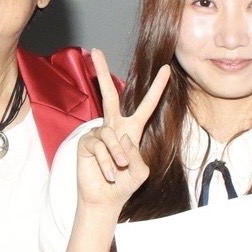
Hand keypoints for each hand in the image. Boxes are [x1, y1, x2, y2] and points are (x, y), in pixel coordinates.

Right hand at [76, 49, 170, 208]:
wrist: (105, 200)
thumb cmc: (125, 185)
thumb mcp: (140, 171)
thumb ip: (136, 155)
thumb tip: (122, 138)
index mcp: (132, 130)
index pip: (146, 105)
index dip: (157, 88)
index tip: (166, 69)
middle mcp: (114, 127)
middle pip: (109, 95)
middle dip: (102, 73)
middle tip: (95, 51)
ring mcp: (97, 133)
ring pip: (110, 134)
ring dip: (117, 155)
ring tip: (118, 171)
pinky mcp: (86, 143)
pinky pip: (98, 146)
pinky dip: (106, 162)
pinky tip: (108, 173)